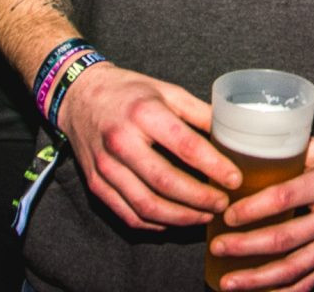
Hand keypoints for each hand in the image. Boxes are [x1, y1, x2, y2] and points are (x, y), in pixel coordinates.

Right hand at [56, 63, 239, 229]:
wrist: (79, 96)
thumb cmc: (128, 91)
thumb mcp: (167, 90)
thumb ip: (198, 112)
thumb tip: (230, 132)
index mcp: (144, 113)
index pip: (186, 146)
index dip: (214, 166)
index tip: (234, 179)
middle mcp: (122, 142)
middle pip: (166, 183)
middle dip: (200, 199)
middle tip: (223, 204)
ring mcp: (105, 167)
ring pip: (147, 206)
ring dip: (181, 217)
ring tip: (204, 216)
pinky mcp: (96, 184)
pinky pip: (128, 214)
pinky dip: (155, 223)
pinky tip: (175, 219)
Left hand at [207, 134, 313, 290]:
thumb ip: (286, 151)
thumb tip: (241, 147)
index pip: (285, 198)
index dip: (253, 209)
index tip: (226, 214)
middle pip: (286, 239)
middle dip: (246, 247)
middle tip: (217, 246)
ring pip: (295, 269)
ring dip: (259, 280)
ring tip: (228, 282)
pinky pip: (310, 282)